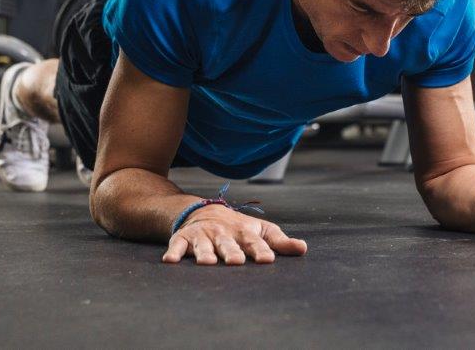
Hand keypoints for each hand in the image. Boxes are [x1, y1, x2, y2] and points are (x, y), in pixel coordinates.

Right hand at [162, 204, 307, 264]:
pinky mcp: (184, 238)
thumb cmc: (238, 228)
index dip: (261, 250)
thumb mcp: (260, 231)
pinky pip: (177, 245)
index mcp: (244, 233)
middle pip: (228, 244)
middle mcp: (223, 233)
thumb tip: (304, 249)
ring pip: (203, 245)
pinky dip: (174, 252)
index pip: (255, 242)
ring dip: (204, 253)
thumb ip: (280, 242)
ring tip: (206, 263)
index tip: (268, 259)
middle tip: (235, 262)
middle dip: (231, 252)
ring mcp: (203, 235)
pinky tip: (170, 261)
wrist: (204, 211)